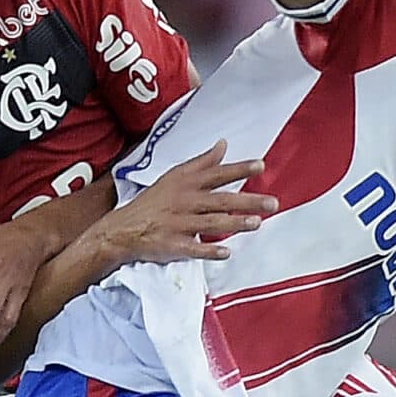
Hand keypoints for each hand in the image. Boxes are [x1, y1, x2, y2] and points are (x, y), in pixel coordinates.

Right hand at [87, 140, 272, 266]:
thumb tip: (223, 145)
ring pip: (211, 222)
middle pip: (220, 200)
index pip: (217, 174)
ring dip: (234, 223)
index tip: (260, 165)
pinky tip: (226, 252)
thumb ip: (202, 162)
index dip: (239, 169)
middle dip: (247, 201)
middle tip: (271, 202)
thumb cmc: (153, 202)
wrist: (124, 228)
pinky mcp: (174, 245)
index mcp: (187, 184)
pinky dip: (209, 250)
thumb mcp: (175, 176)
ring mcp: (179, 224)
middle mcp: (185, 202)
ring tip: (256, 223)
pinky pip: (194, 248)